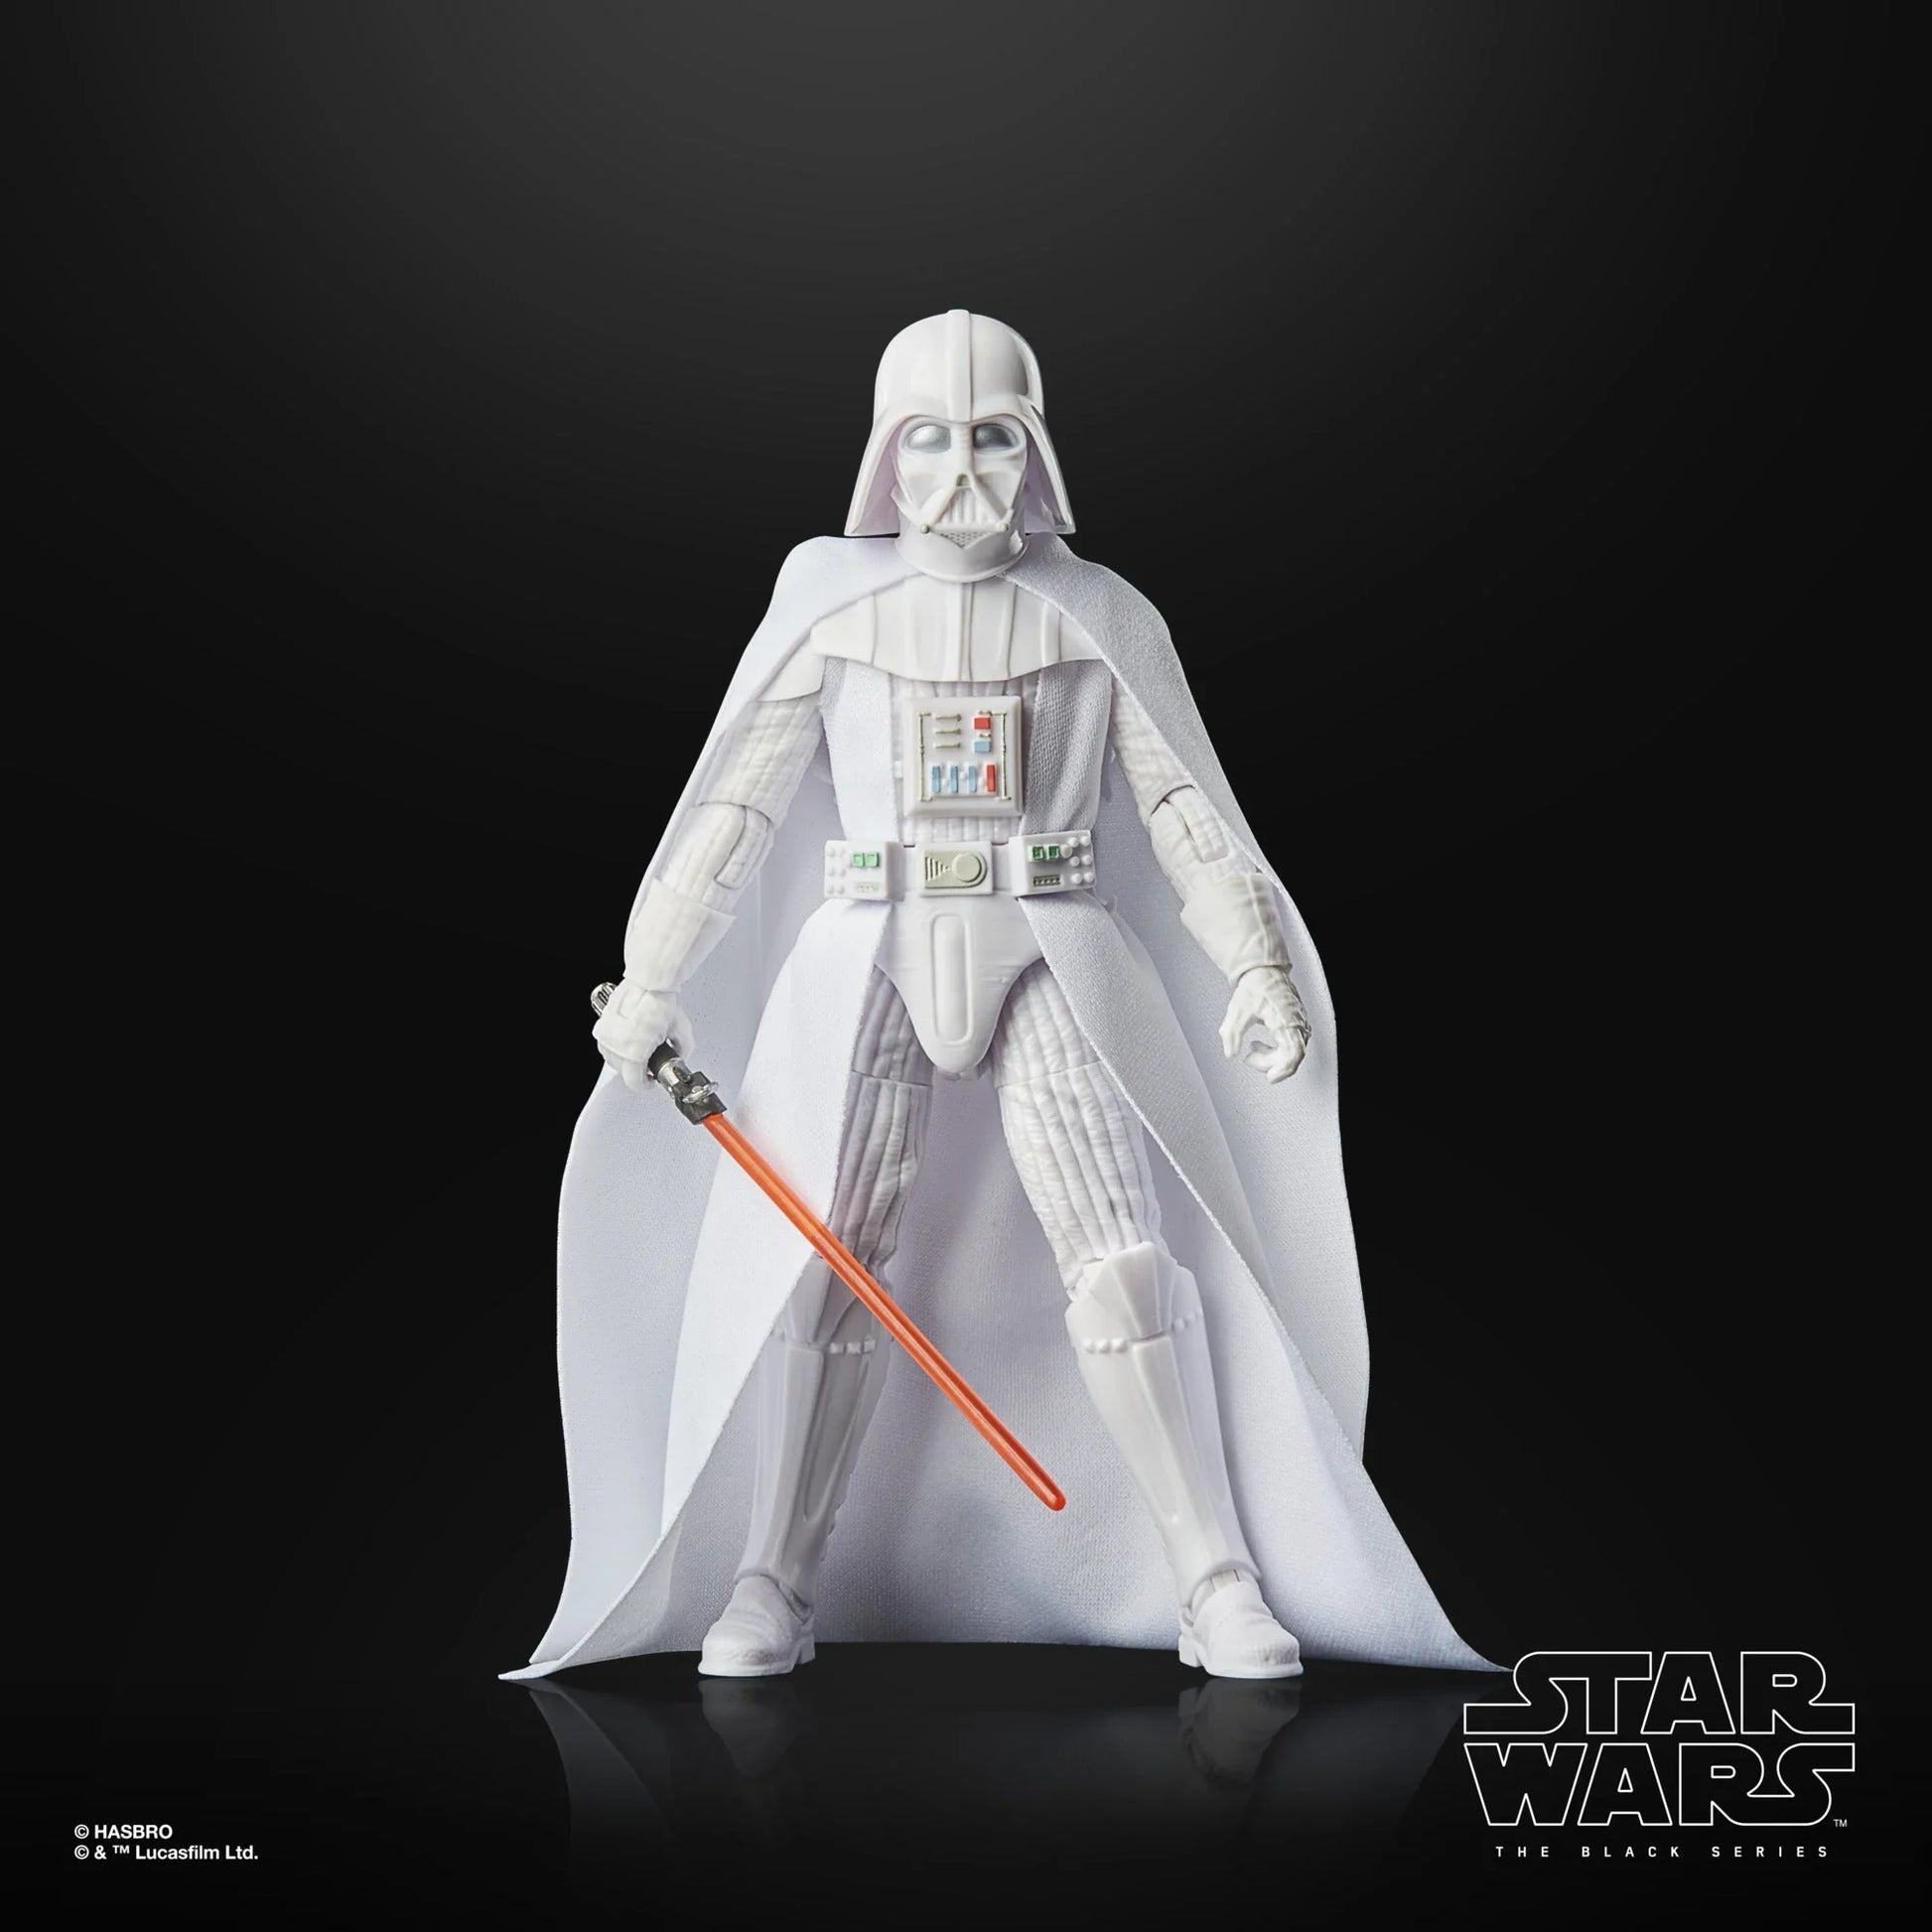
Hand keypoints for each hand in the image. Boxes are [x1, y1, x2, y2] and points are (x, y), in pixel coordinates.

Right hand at [593, 980, 692, 1093]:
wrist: (648, 979)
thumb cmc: (661, 1000)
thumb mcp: (681, 1031)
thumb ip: (682, 1050)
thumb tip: (678, 1055)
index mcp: (635, 1051)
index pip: (634, 1082)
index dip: (645, 1085)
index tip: (651, 1080)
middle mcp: (617, 1045)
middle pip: (623, 1071)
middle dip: (637, 1071)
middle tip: (649, 1064)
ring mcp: (607, 1034)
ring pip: (612, 1059)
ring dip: (625, 1060)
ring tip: (640, 1050)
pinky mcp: (602, 1024)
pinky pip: (606, 1044)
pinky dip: (616, 1046)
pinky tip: (628, 1039)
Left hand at [1218, 968, 1309, 1083]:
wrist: (1264, 971)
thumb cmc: (1256, 987)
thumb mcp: (1238, 1011)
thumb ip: (1232, 1034)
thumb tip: (1230, 1052)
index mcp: (1287, 1022)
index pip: (1293, 1055)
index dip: (1283, 1070)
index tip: (1270, 1077)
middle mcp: (1298, 1024)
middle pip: (1290, 1056)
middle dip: (1269, 1063)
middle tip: (1249, 1059)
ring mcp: (1300, 1024)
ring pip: (1291, 1052)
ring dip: (1271, 1056)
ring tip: (1252, 1049)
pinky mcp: (1297, 1024)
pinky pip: (1291, 1044)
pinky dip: (1275, 1049)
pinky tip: (1260, 1044)